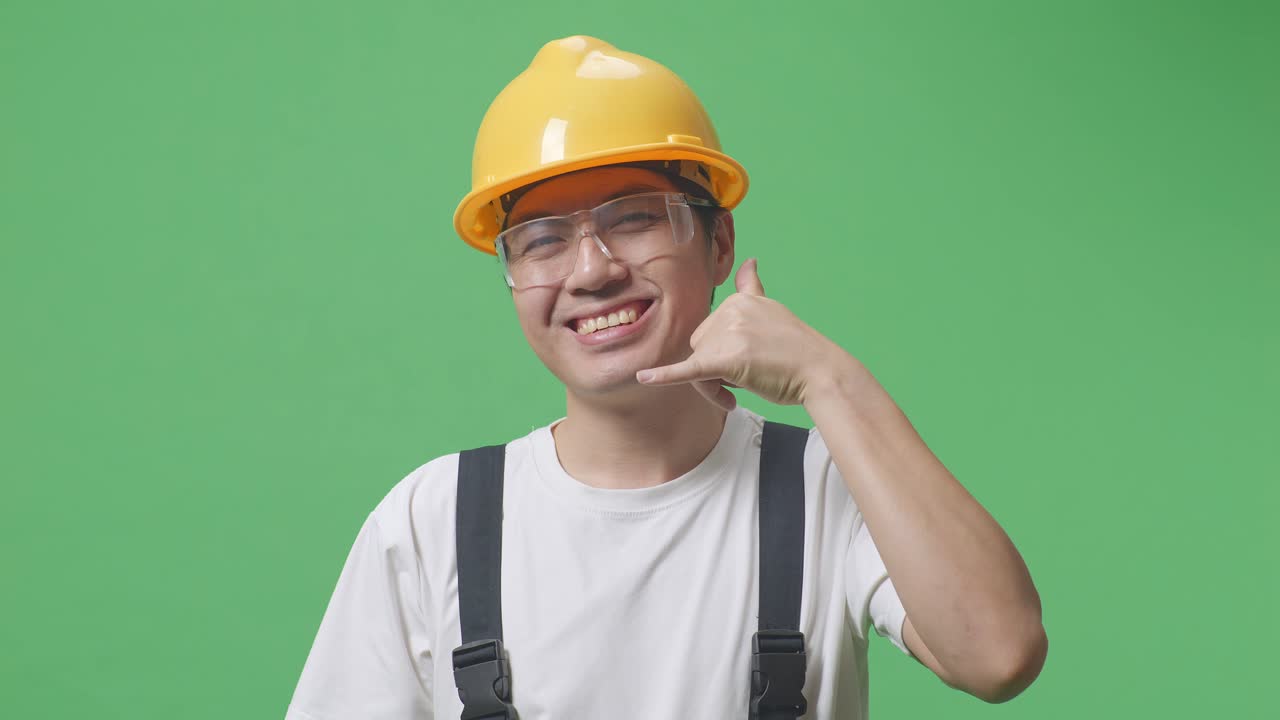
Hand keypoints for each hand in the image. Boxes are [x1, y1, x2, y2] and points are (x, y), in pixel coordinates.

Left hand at [635, 258, 850, 409]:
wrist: (821, 372)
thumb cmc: (796, 349)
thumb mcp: (771, 310)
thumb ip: (752, 288)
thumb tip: (750, 261)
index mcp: (737, 300)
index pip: (709, 331)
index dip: (720, 354)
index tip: (745, 368)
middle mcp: (730, 311)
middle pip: (699, 348)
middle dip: (712, 373)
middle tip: (736, 390)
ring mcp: (728, 334)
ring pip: (699, 367)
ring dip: (713, 388)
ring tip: (738, 395)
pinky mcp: (726, 359)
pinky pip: (688, 370)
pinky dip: (664, 376)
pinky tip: (644, 378)